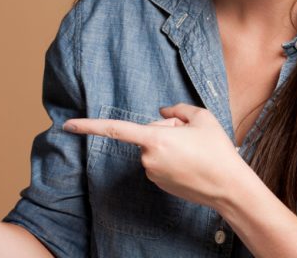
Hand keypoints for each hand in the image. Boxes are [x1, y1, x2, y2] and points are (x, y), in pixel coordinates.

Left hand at [64, 103, 246, 207]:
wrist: (228, 187)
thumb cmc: (216, 150)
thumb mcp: (202, 117)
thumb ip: (178, 109)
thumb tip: (163, 112)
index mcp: (155, 139)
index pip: (115, 130)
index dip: (89, 126)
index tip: (67, 125)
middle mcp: (148, 159)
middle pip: (148, 133)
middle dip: (166, 129)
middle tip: (191, 136)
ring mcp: (152, 174)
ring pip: (154, 149)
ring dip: (169, 145)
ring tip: (194, 152)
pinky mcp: (159, 185)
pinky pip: (160, 163)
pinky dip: (172, 159)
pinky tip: (191, 163)